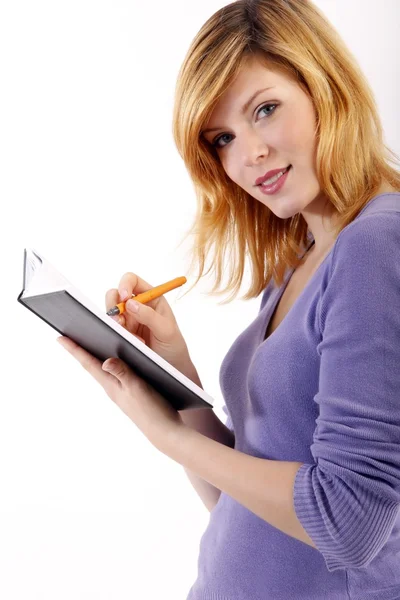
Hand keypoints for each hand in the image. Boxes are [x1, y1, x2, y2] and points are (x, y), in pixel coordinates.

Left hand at [56, 336, 183, 448]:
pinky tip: (115, 359)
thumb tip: (106, 361)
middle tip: (69, 337)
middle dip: (80, 350)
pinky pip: (116, 374)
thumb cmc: (152, 411)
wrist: (165, 431)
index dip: (74, 349)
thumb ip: (123, 373)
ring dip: (94, 356)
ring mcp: (121, 391)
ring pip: (103, 369)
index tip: (59, 338)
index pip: (88, 363)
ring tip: (87, 343)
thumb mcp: (137, 388)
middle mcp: (112, 387)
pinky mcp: (131, 392)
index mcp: (111, 385)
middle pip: (92, 365)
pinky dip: (112, 363)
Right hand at [106, 272, 197, 378]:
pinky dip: (115, 333)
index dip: (125, 284)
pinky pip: (111, 328)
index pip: (133, 281)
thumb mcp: (166, 331)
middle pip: (116, 294)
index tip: (123, 297)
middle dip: (113, 304)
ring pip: (111, 312)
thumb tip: (130, 303)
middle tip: (119, 320)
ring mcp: (128, 320)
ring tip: (126, 334)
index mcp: (152, 298)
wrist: (171, 369)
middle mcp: (138, 306)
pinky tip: (127, 343)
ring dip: (114, 321)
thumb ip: (150, 316)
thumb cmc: (174, 347)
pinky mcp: (122, 334)